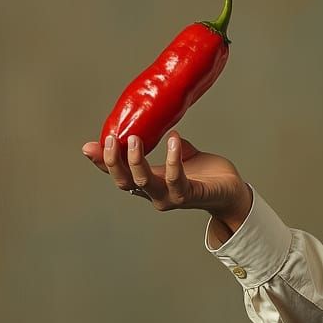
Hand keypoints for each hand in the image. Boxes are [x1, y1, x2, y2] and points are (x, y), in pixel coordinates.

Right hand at [81, 130, 250, 219]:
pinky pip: (176, 179)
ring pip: (144, 182)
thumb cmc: (206, 174)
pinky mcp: (191, 195)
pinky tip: (174, 140)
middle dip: (114, 161)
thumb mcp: (181, 155)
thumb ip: (162, 145)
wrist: (232, 191)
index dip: (102, 163)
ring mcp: (171, 197)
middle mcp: (155, 194)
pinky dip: (173, 159)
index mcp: (149, 182)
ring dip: (136, 160)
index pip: (119, 174)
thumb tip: (148, 125)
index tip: (89, 146)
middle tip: (111, 138)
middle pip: (124, 182)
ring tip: (135, 138)